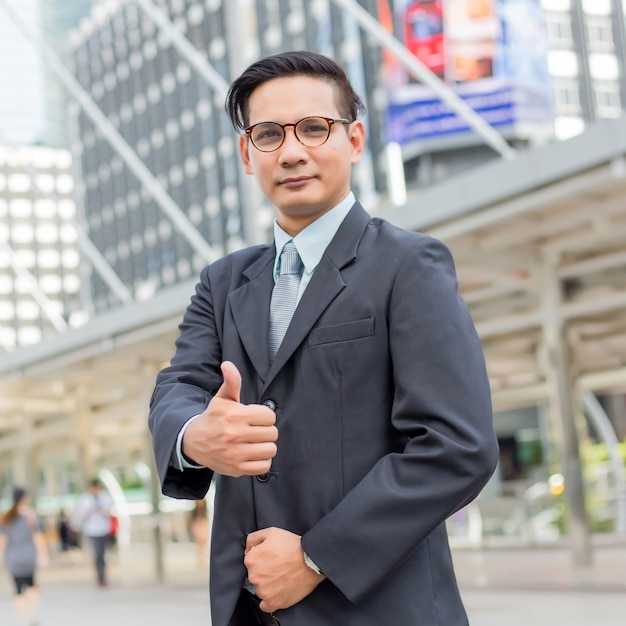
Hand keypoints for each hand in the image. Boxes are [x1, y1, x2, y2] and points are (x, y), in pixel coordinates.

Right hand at [182, 361, 277, 476]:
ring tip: (255, 442)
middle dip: (266, 431)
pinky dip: (262, 461)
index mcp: (235, 415)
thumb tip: (228, 364)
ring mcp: (236, 453)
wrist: (194, 442)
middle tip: (256, 430)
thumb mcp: (222, 398)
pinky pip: (264, 466)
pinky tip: (253, 454)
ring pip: (271, 449)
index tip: (256, 418)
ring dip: (265, 446)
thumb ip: (231, 381)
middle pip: (272, 433)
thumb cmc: (214, 418)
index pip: (269, 416)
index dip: (265, 416)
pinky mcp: (236, 469)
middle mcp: (235, 434)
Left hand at [245, 527, 324, 612]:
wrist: (311, 560)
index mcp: (252, 560)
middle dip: (263, 571)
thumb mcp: (271, 532)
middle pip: (255, 575)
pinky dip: (270, 600)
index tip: (270, 557)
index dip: (261, 557)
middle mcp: (254, 577)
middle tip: (278, 566)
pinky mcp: (274, 602)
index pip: (250, 560)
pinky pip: (265, 605)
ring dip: (268, 585)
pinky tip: (278, 590)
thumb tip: (248, 548)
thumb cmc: (293, 546)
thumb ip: (253, 539)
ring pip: (260, 589)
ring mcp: (264, 591)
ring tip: (282, 576)